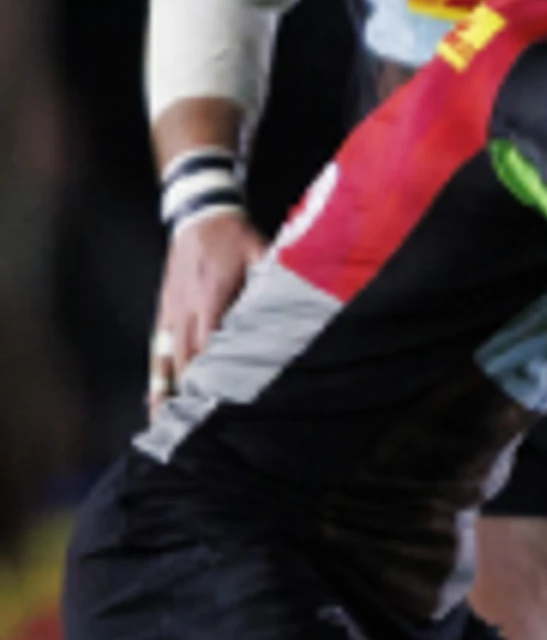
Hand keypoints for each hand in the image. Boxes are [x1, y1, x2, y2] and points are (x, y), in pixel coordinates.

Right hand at [151, 209, 264, 409]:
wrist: (198, 214)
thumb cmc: (234, 236)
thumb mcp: (260, 251)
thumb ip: (275, 275)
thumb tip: (297, 298)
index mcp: (213, 295)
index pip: (212, 341)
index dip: (214, 371)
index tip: (220, 400)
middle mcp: (188, 307)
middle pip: (189, 356)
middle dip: (192, 391)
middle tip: (195, 426)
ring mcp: (173, 309)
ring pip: (169, 356)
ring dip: (168, 389)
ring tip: (166, 422)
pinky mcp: (165, 309)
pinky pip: (159, 346)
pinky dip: (158, 372)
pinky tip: (156, 396)